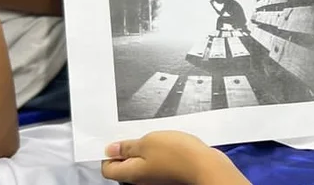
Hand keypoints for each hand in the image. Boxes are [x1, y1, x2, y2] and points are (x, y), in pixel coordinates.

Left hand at [101, 131, 239, 184]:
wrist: (205, 165)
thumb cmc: (178, 155)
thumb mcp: (148, 142)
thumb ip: (127, 147)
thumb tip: (111, 149)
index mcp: (131, 173)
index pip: (108, 167)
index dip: (109, 153)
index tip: (116, 140)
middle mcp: (141, 179)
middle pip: (124, 165)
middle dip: (127, 149)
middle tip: (136, 134)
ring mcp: (155, 177)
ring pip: (141, 162)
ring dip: (144, 149)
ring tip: (154, 136)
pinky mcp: (168, 172)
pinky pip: (155, 161)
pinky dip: (157, 152)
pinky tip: (166, 142)